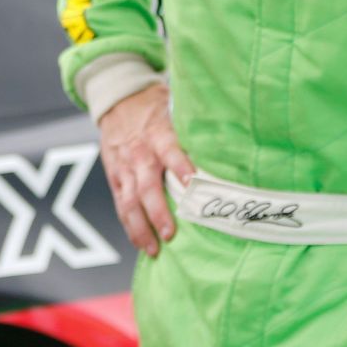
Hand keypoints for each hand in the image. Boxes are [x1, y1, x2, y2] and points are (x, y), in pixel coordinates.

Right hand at [97, 83, 195, 255]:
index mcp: (158, 134)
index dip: (180, 168)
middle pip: (147, 186)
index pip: (171, 152)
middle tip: (170, 235)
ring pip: (129, 202)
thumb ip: (193, 129)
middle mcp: (139, 153)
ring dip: (141, 228)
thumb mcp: (175, 107)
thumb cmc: (154, 104)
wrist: (117, 96)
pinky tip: (140, 242)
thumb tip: (231, 144)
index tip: (193, 185)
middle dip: (158, 212)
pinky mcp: (115, 176)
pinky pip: (121, 204)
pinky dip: (129, 225)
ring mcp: (124, 167)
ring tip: (154, 249)